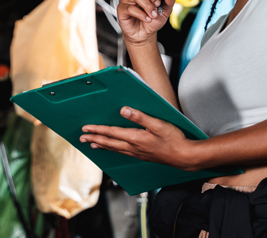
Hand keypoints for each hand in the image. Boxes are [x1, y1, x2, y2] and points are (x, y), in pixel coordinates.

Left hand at [81, 107, 199, 170]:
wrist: (184, 157)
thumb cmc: (174, 139)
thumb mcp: (158, 124)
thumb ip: (140, 116)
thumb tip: (123, 110)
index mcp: (135, 138)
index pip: (111, 133)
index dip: (97, 130)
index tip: (85, 128)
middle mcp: (134, 147)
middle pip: (109, 143)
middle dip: (94, 139)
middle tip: (82, 138)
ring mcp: (138, 153)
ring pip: (115, 149)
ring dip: (102, 146)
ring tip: (92, 145)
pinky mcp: (143, 156)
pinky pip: (123, 153)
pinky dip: (114, 150)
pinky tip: (114, 150)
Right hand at [117, 0, 174, 45]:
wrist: (145, 34)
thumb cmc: (153, 20)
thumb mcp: (166, 10)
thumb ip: (169, 0)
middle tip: (157, 4)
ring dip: (148, 6)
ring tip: (153, 15)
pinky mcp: (121, 8)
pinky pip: (130, 8)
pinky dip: (141, 15)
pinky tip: (147, 19)